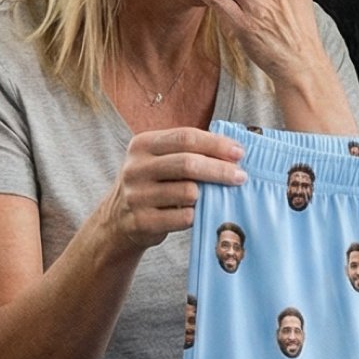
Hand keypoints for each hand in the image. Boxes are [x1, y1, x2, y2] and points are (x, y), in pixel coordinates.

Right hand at [102, 125, 247, 253]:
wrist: (117, 220)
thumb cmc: (151, 185)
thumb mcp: (159, 160)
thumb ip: (187, 151)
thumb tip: (233, 151)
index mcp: (143, 144)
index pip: (186, 137)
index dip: (216, 144)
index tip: (239, 153)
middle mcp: (136, 167)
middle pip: (188, 163)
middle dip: (220, 170)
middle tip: (241, 177)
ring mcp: (136, 195)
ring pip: (188, 192)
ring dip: (207, 195)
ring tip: (212, 197)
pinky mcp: (142, 221)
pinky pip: (183, 218)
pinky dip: (196, 216)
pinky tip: (196, 214)